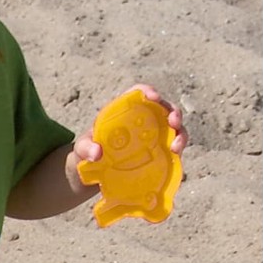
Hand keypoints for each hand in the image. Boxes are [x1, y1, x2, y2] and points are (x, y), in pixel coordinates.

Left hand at [72, 83, 187, 166]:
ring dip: (180, 133)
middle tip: (174, 123)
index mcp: (124, 110)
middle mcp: (142, 120)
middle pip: (163, 108)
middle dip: (173, 112)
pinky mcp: (158, 151)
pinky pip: (173, 147)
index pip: (138, 93)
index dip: (148, 91)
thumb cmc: (88, 152)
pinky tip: (175, 156)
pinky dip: (177, 149)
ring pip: (173, 128)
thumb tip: (96, 153)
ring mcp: (152, 135)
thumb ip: (85, 148)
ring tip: (176, 146)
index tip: (154, 97)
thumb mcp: (82, 148)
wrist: (94, 171)